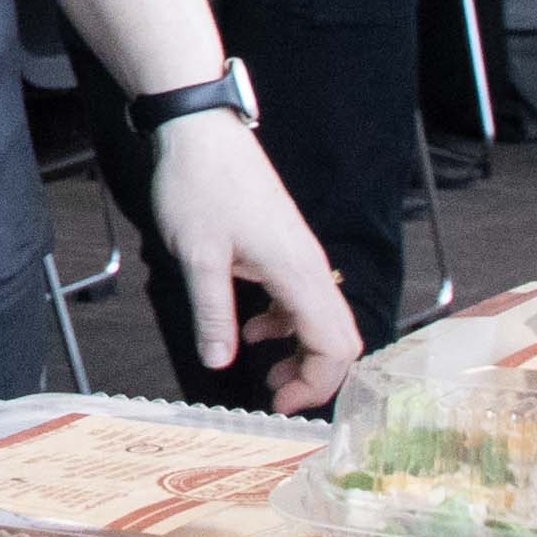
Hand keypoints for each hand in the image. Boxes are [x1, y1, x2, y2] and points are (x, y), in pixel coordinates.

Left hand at [147, 110, 359, 410]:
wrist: (199, 131)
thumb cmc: (199, 185)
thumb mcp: (197, 257)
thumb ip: (212, 314)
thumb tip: (219, 363)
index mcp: (298, 272)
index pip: (334, 346)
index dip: (317, 385)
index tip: (280, 405)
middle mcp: (309, 266)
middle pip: (338, 337)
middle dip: (316, 375)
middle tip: (277, 397)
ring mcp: (298, 255)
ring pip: (320, 319)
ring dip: (301, 352)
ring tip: (267, 373)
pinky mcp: (282, 247)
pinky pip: (299, 298)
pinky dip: (284, 323)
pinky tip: (252, 329)